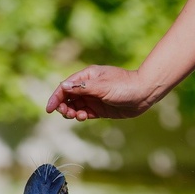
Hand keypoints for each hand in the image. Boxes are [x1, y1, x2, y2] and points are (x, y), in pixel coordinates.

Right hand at [45, 65, 164, 120]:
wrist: (144, 94)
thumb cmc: (125, 86)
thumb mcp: (102, 87)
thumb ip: (83, 88)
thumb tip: (64, 86)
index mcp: (87, 76)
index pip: (66, 86)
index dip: (56, 97)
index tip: (50, 109)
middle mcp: (89, 86)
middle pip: (68, 97)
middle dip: (64, 106)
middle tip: (67, 114)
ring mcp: (94, 98)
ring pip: (75, 106)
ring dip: (72, 113)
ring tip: (79, 116)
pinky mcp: (100, 109)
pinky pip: (85, 113)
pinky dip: (81, 116)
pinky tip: (85, 117)